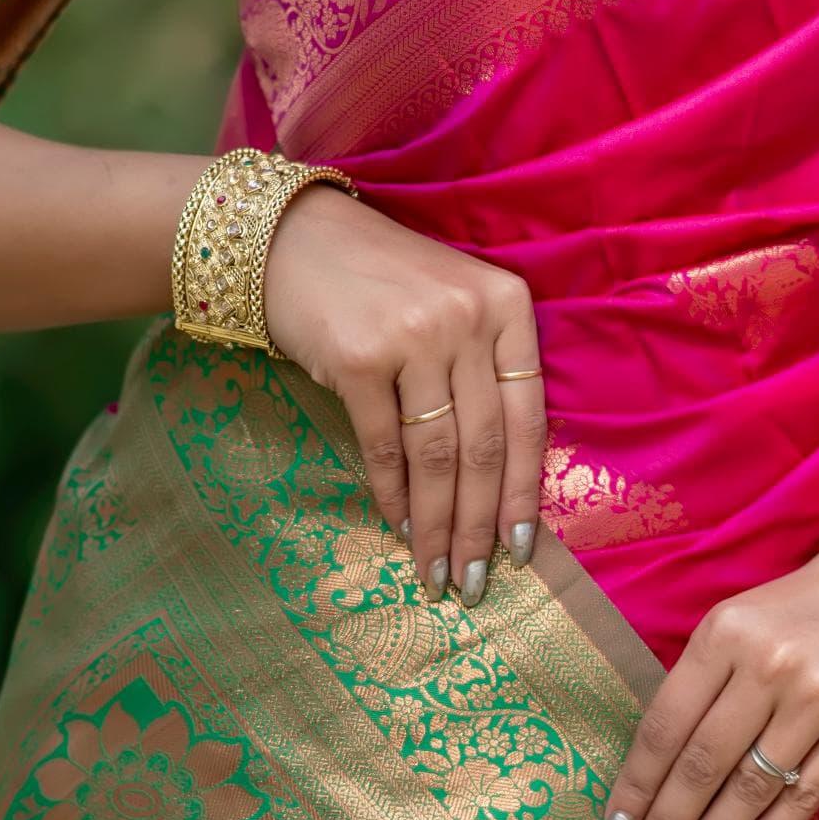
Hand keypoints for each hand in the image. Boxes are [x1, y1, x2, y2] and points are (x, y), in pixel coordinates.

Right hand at [263, 185, 544, 601]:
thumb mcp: (452, 305)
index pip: (528, 417)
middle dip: (478, 526)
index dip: (524, 492)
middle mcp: (467, 318)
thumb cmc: (380, 281)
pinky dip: (392, 493)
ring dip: (436, 524)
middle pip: (484, 447)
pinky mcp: (358, 358)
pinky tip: (399, 524)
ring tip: (435, 570)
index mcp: (508, 304)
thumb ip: (482, 371)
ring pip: (437, 456)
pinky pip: (384, 446)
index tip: (521, 549)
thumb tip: (497, 485)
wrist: (289, 238)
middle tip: (474, 582)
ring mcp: (413, 336)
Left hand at [601, 522, 818, 819]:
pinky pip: (803, 798)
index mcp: (726, 634)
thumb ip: (703, 684)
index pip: (666, 726)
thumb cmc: (803, 610)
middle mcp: (769, 666)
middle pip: (702, 764)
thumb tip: (656, 772)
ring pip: (749, 789)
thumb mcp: (740, 623)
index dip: (636, 785)